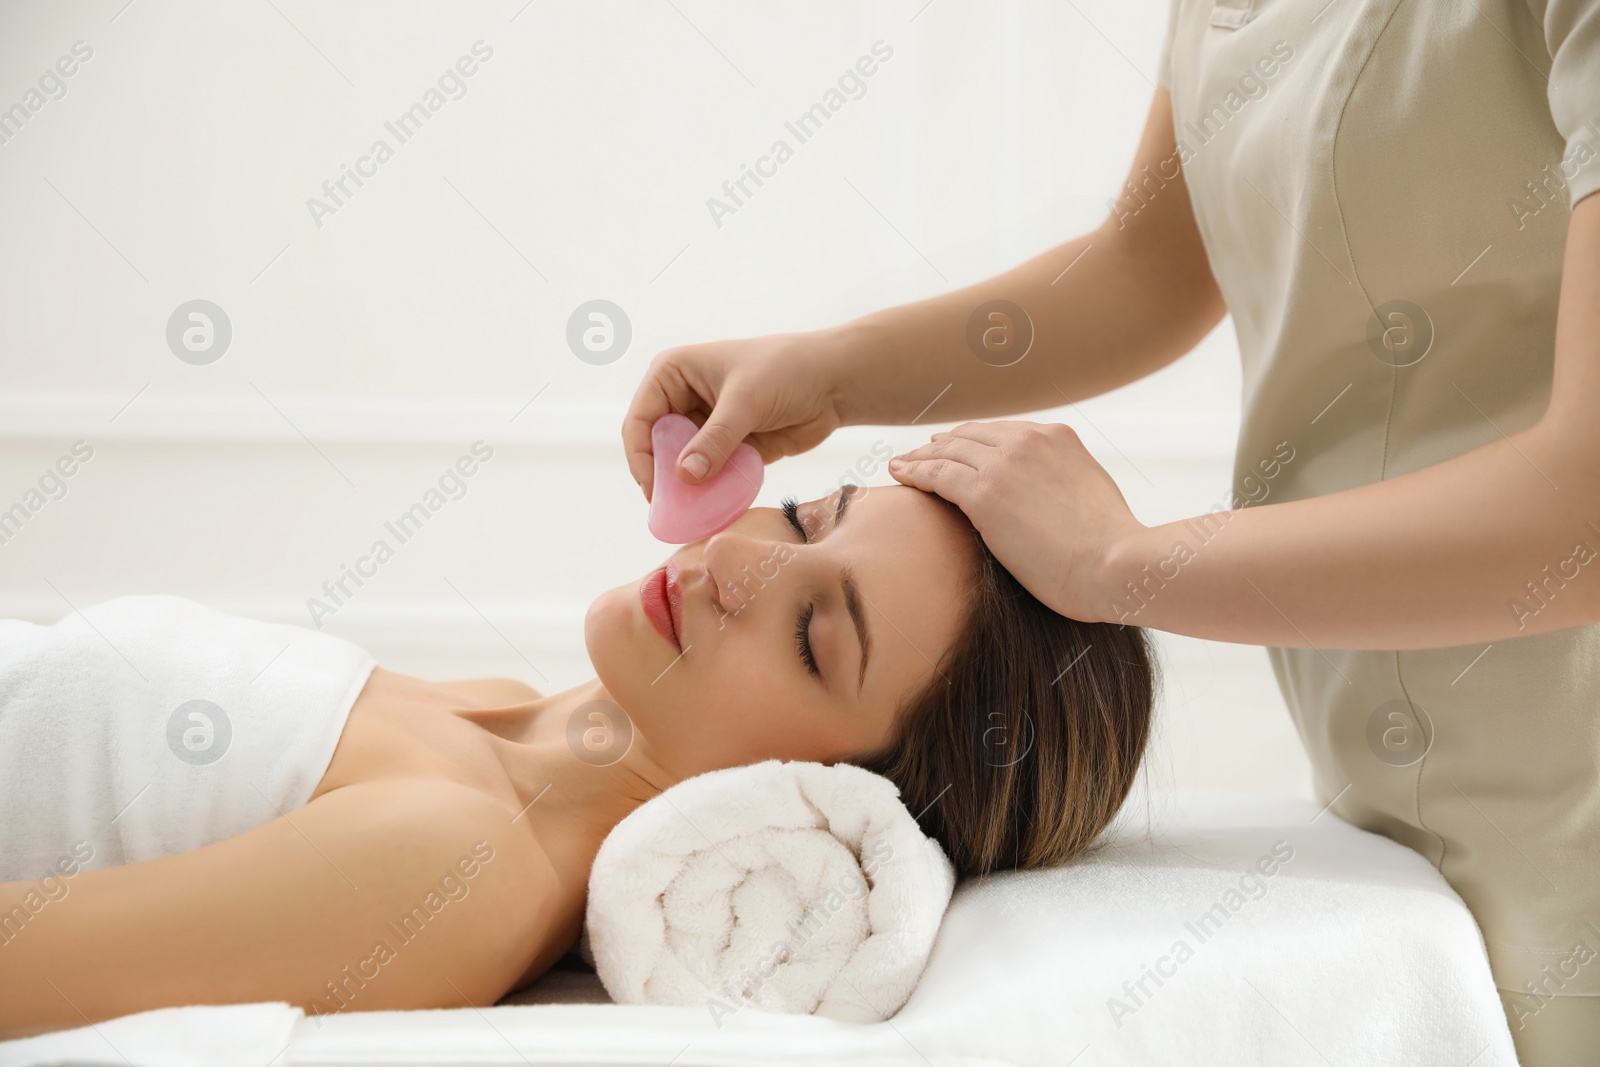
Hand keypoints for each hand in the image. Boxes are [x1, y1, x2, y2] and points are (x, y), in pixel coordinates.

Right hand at [623, 333, 845, 500]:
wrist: (834, 381)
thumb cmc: (787, 369)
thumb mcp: (746, 401)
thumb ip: (715, 440)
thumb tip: (684, 477)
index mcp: (673, 374)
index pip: (640, 420)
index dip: (641, 457)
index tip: (655, 490)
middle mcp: (682, 400)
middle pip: (656, 448)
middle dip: (663, 480)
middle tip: (672, 513)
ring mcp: (705, 427)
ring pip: (682, 467)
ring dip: (688, 492)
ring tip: (692, 519)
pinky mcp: (728, 449)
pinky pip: (710, 477)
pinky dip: (711, 494)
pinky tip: (715, 512)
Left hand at [887, 420, 1143, 621]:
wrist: (1117, 564)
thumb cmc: (1111, 547)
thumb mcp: (1092, 494)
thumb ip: (1066, 482)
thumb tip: (1054, 496)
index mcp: (1057, 437)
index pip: (1002, 432)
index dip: (972, 439)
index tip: (954, 447)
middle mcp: (1029, 441)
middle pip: (970, 436)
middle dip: (942, 444)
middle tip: (920, 453)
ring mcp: (1006, 465)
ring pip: (949, 452)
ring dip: (920, 456)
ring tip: (902, 463)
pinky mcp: (986, 494)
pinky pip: (938, 475)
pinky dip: (913, 471)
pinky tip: (898, 473)